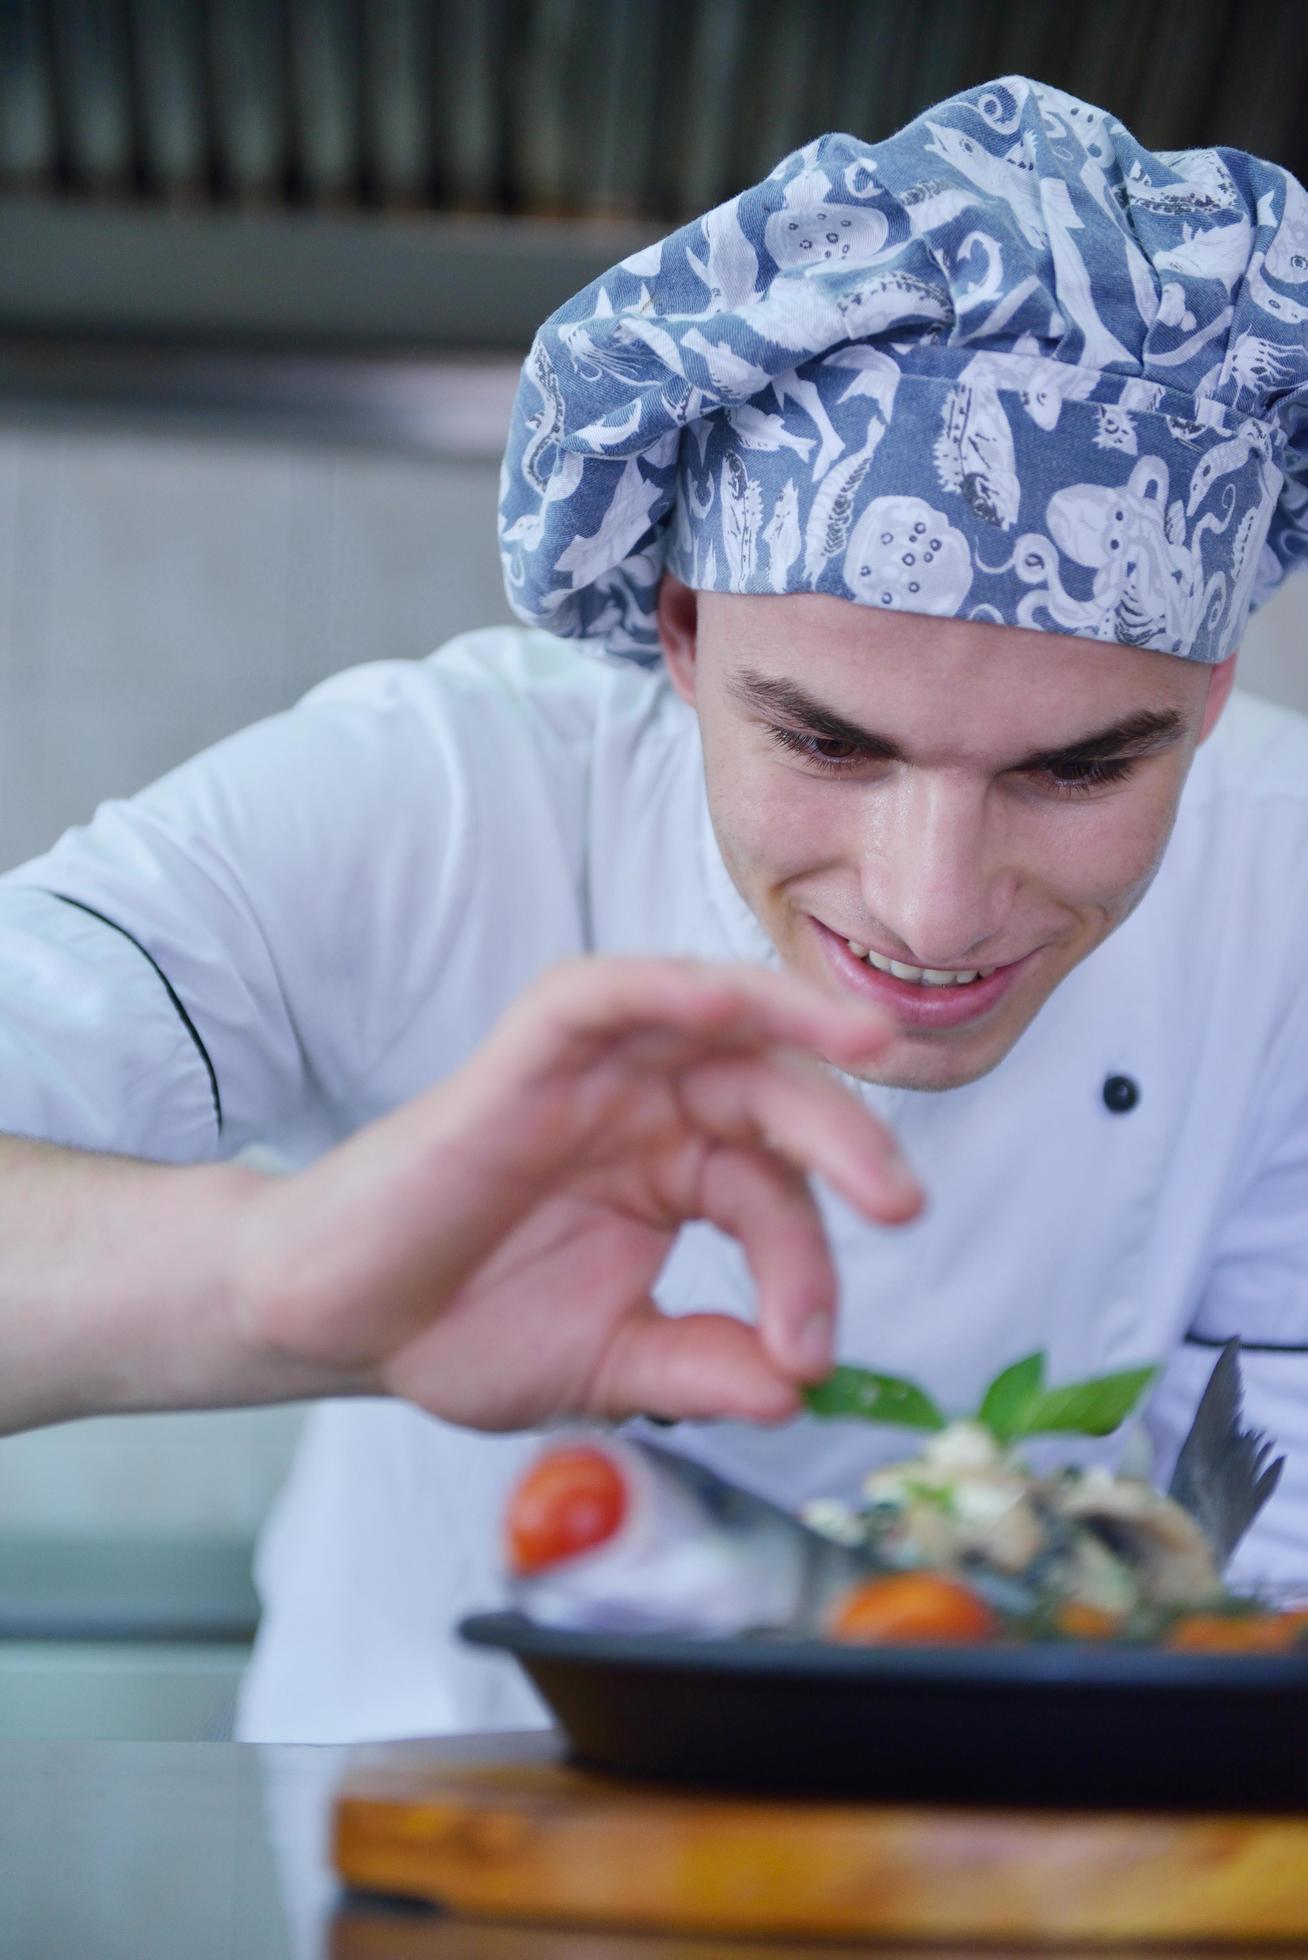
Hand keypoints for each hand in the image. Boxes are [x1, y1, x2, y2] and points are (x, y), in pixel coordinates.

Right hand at [232, 957, 922, 1429]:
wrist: (336, 1324)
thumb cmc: (458, 1329)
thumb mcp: (610, 1367)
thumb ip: (701, 1369)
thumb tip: (795, 1395)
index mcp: (674, 1171)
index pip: (774, 1197)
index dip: (809, 1272)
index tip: (806, 1357)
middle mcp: (647, 1110)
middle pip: (775, 1097)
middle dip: (849, 1145)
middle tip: (902, 1208)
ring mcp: (593, 1076)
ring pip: (714, 1019)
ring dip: (795, 1021)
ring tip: (871, 1049)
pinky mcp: (530, 1054)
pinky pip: (611, 997)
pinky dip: (675, 987)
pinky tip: (735, 1005)